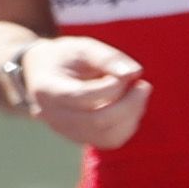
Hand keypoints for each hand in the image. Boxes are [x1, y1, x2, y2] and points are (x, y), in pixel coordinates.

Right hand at [18, 33, 148, 147]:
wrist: (45, 73)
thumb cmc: (66, 57)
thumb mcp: (82, 47)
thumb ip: (106, 57)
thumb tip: (134, 73)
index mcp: (47, 90)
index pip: (82, 97)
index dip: (112, 87)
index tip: (126, 74)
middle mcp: (53, 115)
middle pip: (97, 121)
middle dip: (129, 104)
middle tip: (143, 85)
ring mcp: (66, 130)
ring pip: (107, 136)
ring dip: (132, 114)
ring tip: (138, 92)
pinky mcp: (81, 137)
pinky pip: (111, 140)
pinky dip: (129, 124)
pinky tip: (131, 105)